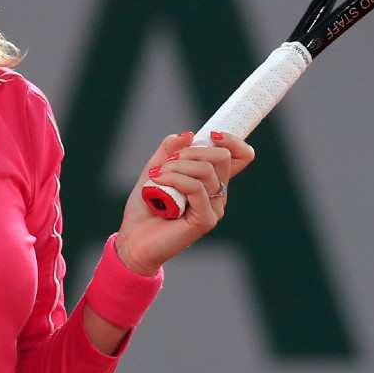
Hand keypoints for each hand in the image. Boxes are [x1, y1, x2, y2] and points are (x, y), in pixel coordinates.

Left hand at [114, 131, 254, 275]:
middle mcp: (217, 194)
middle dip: (193, 151)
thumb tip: (189, 134)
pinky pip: (196, 189)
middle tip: (168, 160)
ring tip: (156, 176)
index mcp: (211, 180)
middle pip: (222, 157)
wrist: (133, 238)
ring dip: (177, 166)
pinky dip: (175, 179)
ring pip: (206, 171)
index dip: (232, 141)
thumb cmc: (145, 206)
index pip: (240, 156)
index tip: (212, 135)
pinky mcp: (205, 220)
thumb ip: (169, 149)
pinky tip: (158, 183)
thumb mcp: (155, 168)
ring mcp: (214, 208)